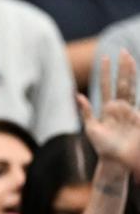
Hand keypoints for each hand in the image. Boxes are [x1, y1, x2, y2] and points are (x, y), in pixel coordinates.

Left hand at [78, 52, 139, 171]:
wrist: (114, 162)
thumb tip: (78, 96)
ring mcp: (129, 111)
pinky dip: (135, 93)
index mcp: (108, 108)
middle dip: (122, 68)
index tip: (105, 57)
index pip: (106, 86)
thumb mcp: (91, 129)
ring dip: (129, 74)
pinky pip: (136, 103)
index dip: (105, 72)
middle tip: (122, 51)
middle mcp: (120, 106)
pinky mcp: (136, 118)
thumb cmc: (103, 147)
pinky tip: (130, 96)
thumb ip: (86, 112)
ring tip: (129, 59)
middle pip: (122, 83)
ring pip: (130, 88)